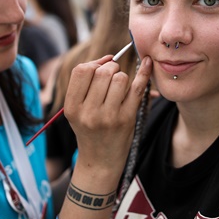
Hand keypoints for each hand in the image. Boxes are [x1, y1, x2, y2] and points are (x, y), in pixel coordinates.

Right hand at [64, 54, 151, 175]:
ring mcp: (108, 117)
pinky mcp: (126, 120)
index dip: (94, 63)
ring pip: (120, 78)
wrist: (100, 161)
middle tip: (114, 75)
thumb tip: (108, 57)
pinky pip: (137, 89)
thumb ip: (87, 84)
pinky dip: (144, 73)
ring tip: (120, 87)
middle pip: (103, 72)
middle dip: (111, 68)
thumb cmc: (90, 130)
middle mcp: (88, 112)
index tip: (102, 65)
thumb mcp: (78, 111)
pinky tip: (147, 64)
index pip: (82, 71)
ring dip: (123, 77)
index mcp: (72, 107)